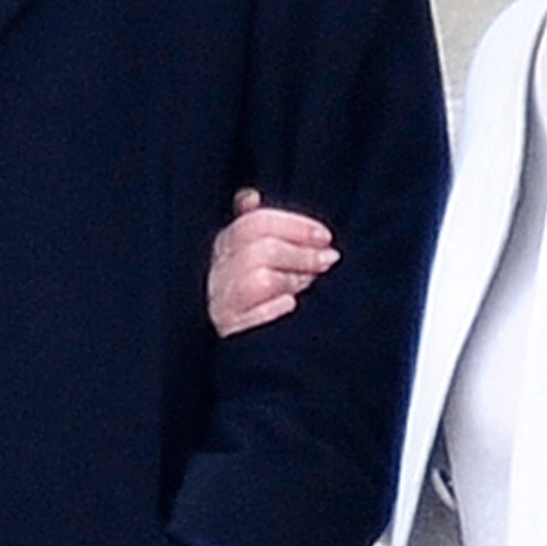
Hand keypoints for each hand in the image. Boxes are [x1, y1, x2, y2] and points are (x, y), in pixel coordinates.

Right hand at [207, 187, 337, 336]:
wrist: (244, 349)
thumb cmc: (250, 294)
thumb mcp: (251, 256)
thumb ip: (255, 226)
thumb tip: (249, 197)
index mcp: (224, 247)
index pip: (255, 223)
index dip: (294, 226)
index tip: (325, 236)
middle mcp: (217, 273)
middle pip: (259, 250)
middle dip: (300, 253)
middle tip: (329, 260)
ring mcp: (221, 302)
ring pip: (258, 280)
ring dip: (292, 279)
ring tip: (310, 283)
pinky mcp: (228, 332)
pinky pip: (250, 318)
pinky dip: (272, 310)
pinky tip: (290, 306)